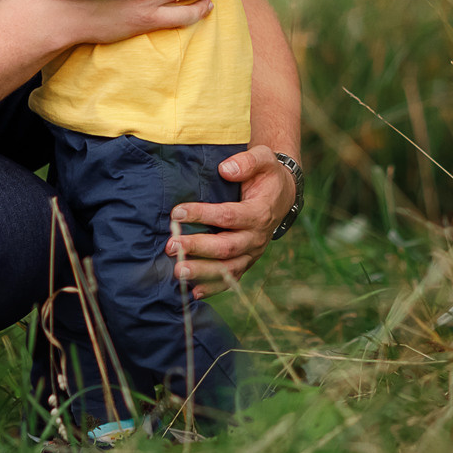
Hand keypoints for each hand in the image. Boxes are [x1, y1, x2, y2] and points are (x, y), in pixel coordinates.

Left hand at [167, 148, 293, 297]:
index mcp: (260, 212)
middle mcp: (257, 237)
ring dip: (202, 272)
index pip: (229, 216)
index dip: (203, 215)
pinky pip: (230, 279)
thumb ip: (247, 162)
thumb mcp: (264, 159)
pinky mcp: (245, 262)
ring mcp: (252, 253)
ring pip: (227, 269)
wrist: (281, 195)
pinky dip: (212, 288)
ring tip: (177, 272)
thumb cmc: (266, 175)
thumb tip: (225, 169)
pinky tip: (193, 293)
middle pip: (226, 247)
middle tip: (172, 246)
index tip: (176, 213)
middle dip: (198, 247)